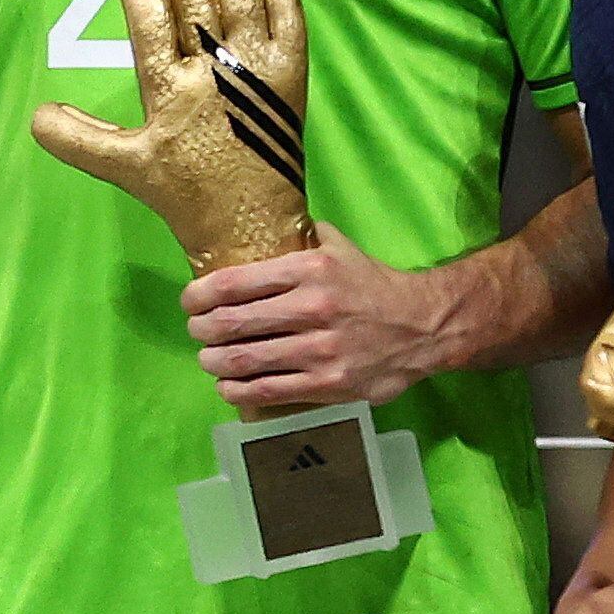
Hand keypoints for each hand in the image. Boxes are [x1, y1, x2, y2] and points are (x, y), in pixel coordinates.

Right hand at [30, 0, 313, 275]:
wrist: (254, 224)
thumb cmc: (188, 192)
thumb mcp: (127, 168)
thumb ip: (79, 140)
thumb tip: (35, 115)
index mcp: (172, 94)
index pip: (152, 22)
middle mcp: (217, 75)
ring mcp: (259, 69)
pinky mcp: (293, 71)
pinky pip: (289, 15)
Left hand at [183, 222, 448, 410]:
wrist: (423, 327)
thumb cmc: (373, 285)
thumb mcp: (340, 248)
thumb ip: (302, 236)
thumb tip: (262, 222)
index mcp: (310, 269)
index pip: (235, 283)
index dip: (200, 295)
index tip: (190, 301)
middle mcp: (312, 308)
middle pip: (232, 323)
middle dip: (203, 330)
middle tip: (197, 331)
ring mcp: (320, 350)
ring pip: (245, 361)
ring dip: (214, 362)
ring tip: (209, 359)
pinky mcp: (328, 385)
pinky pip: (268, 391)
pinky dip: (238, 391)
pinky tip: (228, 386)